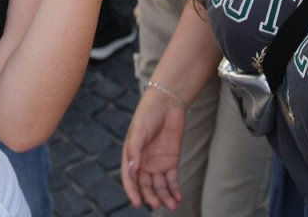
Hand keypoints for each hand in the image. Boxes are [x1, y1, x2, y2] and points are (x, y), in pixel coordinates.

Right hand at [121, 88, 187, 209]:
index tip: (138, 203)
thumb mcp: (138, 131)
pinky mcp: (171, 161)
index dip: (132, 192)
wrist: (167, 101)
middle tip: (157, 204)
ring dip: (164, 197)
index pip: (130, 179)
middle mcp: (143, 162)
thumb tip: (132, 172)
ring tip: (171, 206)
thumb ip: (134, 152)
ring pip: (160, 186)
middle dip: (151, 196)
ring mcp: (157, 163)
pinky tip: (178, 197)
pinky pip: (172, 180)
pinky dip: (175, 190)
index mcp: (131, 156)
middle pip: (146, 185)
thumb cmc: (148, 113)